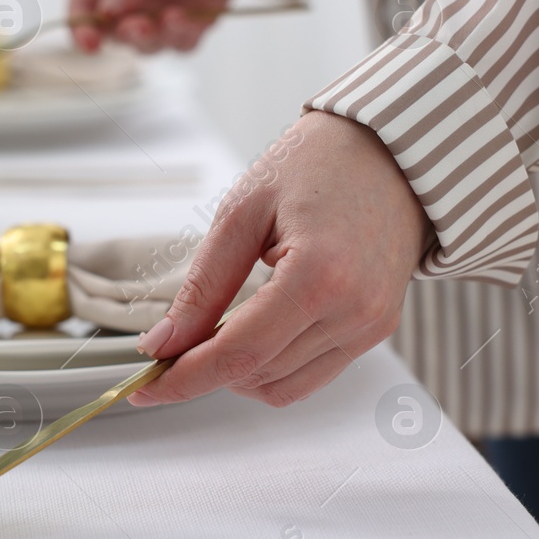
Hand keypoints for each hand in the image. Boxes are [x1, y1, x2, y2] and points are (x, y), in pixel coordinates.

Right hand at [69, 0, 264, 53]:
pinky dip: (183, 36)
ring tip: (172, 17)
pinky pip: (182, 42)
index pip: (83, 7)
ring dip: (156, 39)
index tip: (90, 44)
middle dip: (126, 35)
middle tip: (140, 26)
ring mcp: (159, 9)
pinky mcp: (192, 18)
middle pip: (115, 33)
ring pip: (149, 44)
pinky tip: (188, 17)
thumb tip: (109, 13)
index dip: (82, 29)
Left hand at [131, 111, 432, 407]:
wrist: (392, 151)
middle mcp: (354, 310)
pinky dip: (273, 366)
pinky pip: (312, 374)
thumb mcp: (243, 211)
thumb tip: (164, 343)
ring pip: (283, 387)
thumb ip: (203, 286)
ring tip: (218, 327)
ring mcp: (371, 324)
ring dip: (239, 372)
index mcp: (320, 275)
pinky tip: (255, 331)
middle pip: (258, 375)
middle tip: (173, 342)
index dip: (185, 379)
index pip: (240, 354)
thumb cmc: (320, 163)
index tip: (145, 387)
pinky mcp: (377, 329)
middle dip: (205, 369)